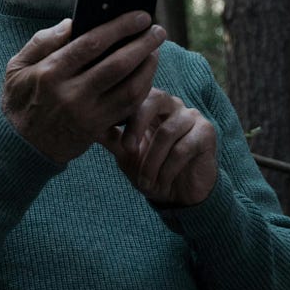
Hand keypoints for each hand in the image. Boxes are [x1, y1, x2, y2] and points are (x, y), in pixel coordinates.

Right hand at [1, 12, 163, 164]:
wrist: (20, 147)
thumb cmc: (20, 100)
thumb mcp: (17, 67)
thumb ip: (42, 41)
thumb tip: (72, 23)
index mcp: (50, 73)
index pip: (91, 43)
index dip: (119, 27)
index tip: (139, 16)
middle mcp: (71, 94)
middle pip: (118, 65)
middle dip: (143, 44)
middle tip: (157, 29)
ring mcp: (88, 114)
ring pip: (130, 89)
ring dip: (148, 67)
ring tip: (154, 50)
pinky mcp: (98, 129)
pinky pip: (129, 108)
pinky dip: (142, 89)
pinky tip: (146, 74)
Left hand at [104, 89, 217, 206]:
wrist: (180, 195)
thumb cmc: (151, 170)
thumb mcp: (126, 154)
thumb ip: (110, 136)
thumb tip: (83, 122)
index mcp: (152, 104)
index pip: (135, 95)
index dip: (120, 113)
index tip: (106, 134)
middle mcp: (173, 104)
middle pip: (154, 100)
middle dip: (137, 126)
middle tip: (126, 150)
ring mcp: (192, 116)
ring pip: (166, 132)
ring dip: (152, 162)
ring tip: (144, 182)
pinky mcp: (207, 133)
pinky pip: (183, 149)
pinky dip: (167, 170)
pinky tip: (160, 184)